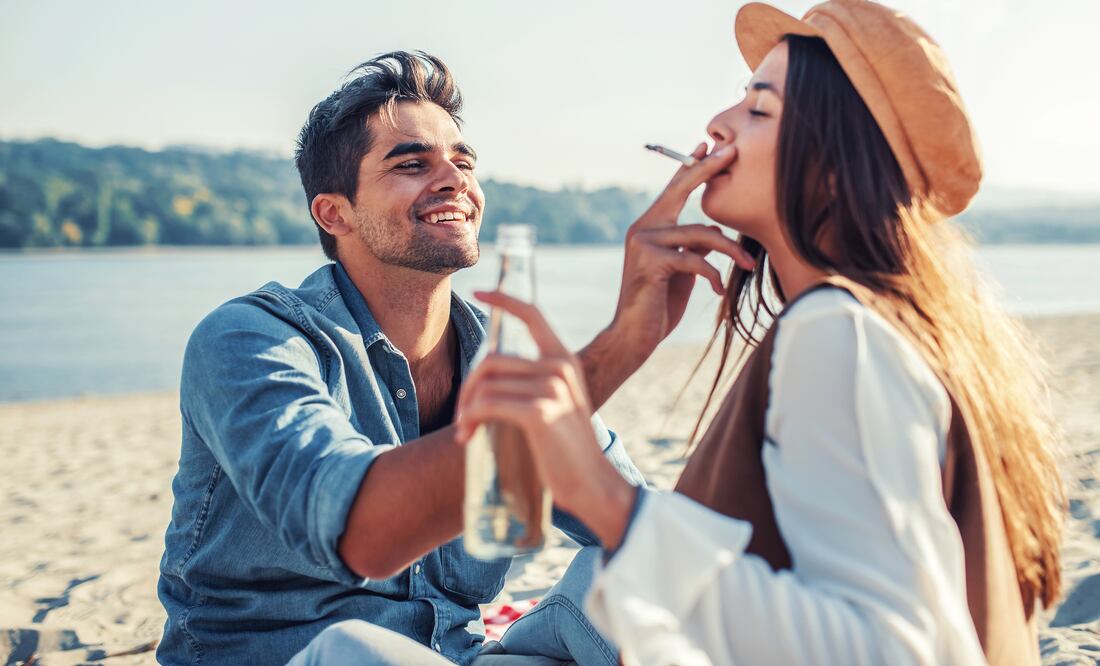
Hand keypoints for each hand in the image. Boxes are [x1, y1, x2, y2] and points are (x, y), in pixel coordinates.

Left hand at [455, 291, 633, 534]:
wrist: (592, 485)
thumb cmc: (567, 452)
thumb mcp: (555, 407)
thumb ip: (532, 386)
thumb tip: (487, 381)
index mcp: (564, 361)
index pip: (532, 315)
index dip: (504, 299)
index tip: (480, 292)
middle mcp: (559, 367)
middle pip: (491, 360)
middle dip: (467, 388)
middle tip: (461, 417)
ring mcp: (551, 388)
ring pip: (485, 384)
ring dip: (466, 409)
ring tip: (464, 431)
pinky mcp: (539, 413)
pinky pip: (488, 405)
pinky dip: (470, 419)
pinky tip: (468, 435)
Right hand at [609, 142, 755, 363]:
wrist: (633, 336)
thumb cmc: (658, 303)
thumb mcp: (680, 268)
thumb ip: (692, 245)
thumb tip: (715, 233)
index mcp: (649, 226)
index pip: (674, 189)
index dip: (692, 166)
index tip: (709, 144)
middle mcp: (642, 228)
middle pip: (680, 190)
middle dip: (707, 169)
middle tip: (732, 153)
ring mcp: (643, 243)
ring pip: (700, 233)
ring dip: (730, 249)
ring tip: (748, 264)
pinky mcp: (650, 263)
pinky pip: (694, 259)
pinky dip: (712, 273)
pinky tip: (715, 289)